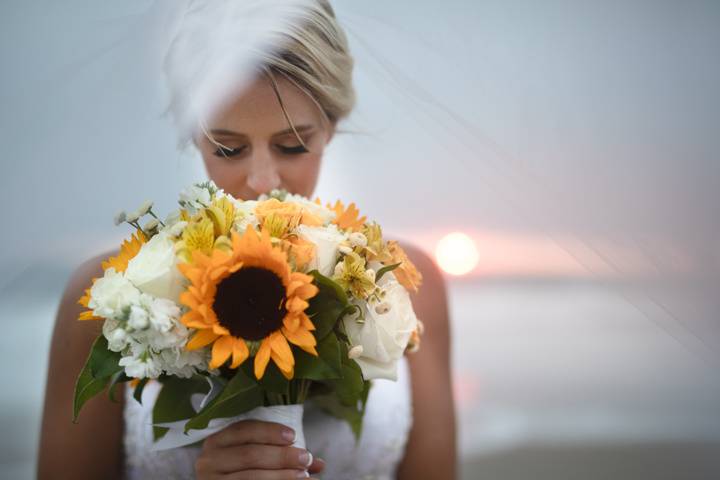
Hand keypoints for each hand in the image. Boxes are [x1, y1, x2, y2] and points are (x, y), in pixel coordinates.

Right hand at [195, 420, 324, 478]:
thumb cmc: (241, 469)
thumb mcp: (255, 455)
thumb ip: (281, 452)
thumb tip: (318, 463)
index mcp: (216, 441)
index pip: (243, 430)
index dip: (269, 431)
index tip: (293, 435)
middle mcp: (208, 461)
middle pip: (250, 455)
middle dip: (282, 457)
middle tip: (306, 459)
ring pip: (251, 478)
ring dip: (282, 477)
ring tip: (304, 476)